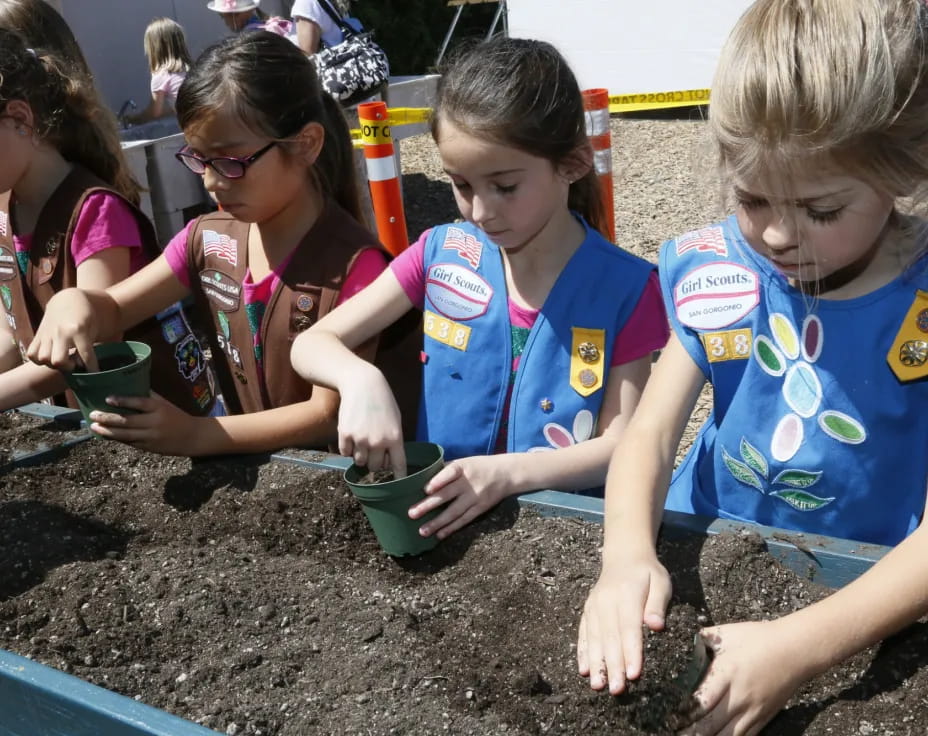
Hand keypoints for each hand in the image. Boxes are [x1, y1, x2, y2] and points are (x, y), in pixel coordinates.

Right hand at [26, 288, 99, 371]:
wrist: (69, 300)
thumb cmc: (86, 317)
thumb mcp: (93, 329)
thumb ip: (90, 347)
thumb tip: (86, 368)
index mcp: (78, 330)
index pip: (86, 356)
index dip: (92, 368)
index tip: (95, 373)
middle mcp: (60, 333)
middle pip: (58, 361)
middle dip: (68, 367)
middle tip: (74, 363)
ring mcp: (47, 334)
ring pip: (43, 359)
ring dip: (53, 364)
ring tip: (63, 359)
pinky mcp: (38, 335)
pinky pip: (32, 354)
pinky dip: (39, 360)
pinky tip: (50, 357)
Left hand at [88, 392, 197, 454]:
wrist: (192, 437)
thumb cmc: (177, 416)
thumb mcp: (166, 404)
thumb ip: (150, 397)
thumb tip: (130, 385)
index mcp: (160, 408)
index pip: (140, 403)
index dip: (123, 401)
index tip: (108, 398)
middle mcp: (154, 423)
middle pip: (127, 421)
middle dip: (107, 419)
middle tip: (93, 415)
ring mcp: (151, 437)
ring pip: (125, 435)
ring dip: (107, 431)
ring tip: (94, 427)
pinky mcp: (149, 448)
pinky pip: (129, 443)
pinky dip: (117, 438)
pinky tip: (106, 435)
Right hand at [336, 363, 404, 475]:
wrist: (362, 384)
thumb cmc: (383, 402)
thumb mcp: (396, 420)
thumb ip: (394, 441)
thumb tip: (389, 462)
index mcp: (395, 438)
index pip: (399, 465)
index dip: (399, 478)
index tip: (400, 488)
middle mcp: (378, 442)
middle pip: (376, 467)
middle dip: (376, 461)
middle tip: (374, 449)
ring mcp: (361, 439)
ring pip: (360, 462)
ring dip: (361, 456)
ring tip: (362, 440)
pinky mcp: (345, 435)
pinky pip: (345, 453)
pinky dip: (348, 448)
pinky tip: (352, 434)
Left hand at [407, 454, 513, 539]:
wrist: (507, 473)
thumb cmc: (479, 466)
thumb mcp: (465, 462)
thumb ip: (446, 470)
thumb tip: (422, 479)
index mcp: (463, 467)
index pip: (450, 472)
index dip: (438, 480)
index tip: (425, 489)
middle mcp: (469, 482)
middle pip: (447, 494)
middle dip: (428, 505)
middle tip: (411, 514)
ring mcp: (475, 497)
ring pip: (454, 512)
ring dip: (437, 523)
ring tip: (422, 531)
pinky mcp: (480, 508)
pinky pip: (464, 520)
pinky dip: (451, 528)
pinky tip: (439, 535)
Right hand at [577, 552, 670, 693]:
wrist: (624, 555)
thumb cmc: (648, 573)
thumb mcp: (661, 582)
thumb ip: (657, 603)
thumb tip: (656, 626)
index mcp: (626, 594)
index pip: (629, 627)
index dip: (631, 652)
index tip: (634, 675)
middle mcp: (606, 601)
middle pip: (609, 637)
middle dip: (612, 665)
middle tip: (616, 690)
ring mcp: (594, 605)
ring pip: (594, 638)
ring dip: (596, 663)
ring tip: (597, 686)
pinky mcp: (587, 610)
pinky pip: (583, 632)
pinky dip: (583, 652)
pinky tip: (584, 670)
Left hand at [680, 620, 807, 735]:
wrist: (796, 650)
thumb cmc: (760, 638)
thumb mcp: (727, 633)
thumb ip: (703, 640)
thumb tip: (684, 642)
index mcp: (727, 673)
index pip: (700, 701)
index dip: (683, 713)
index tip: (670, 716)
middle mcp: (739, 696)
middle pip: (710, 724)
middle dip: (690, 732)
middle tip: (673, 732)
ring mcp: (753, 710)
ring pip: (727, 735)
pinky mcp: (764, 718)